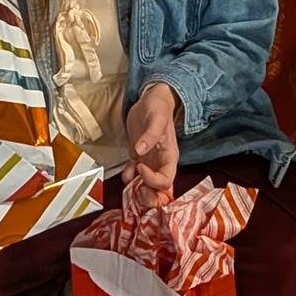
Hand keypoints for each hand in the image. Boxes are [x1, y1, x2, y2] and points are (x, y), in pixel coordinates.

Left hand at [123, 82, 180, 204]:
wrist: (151, 98)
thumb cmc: (158, 107)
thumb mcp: (156, 118)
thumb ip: (150, 135)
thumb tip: (140, 151)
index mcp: (169, 157)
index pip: (166, 181)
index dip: (152, 181)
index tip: (140, 168)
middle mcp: (161, 164)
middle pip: (160, 192)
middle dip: (148, 197)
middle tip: (136, 191)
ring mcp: (150, 162)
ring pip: (147, 188)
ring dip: (137, 191)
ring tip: (128, 182)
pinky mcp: (139, 158)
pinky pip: (135, 177)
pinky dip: (128, 178)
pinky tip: (126, 171)